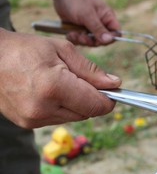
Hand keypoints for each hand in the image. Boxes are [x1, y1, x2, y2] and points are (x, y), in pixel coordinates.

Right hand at [0, 28, 121, 128]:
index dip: (109, 100)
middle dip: (92, 99)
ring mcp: (33, 119)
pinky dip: (61, 108)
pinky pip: (57, 119)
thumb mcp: (62, 51)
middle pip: (87, 113)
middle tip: (83, 81)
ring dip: (76, 104)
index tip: (112, 91)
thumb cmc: (25, 49)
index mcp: (55, 87)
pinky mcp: (26, 124)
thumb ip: (91, 71)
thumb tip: (114, 84)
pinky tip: (50, 92)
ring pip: (73, 118)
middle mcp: (44, 108)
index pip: (96, 105)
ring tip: (61, 83)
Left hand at [52, 0, 119, 45]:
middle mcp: (101, 23)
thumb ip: (98, 28)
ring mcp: (91, 28)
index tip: (98, 40)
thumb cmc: (76, 0)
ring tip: (72, 34)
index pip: (116, 32)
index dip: (110, 38)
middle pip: (103, 40)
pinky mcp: (81, 31)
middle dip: (91, 41)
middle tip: (81, 37)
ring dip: (81, 40)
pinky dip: (75, 39)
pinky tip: (69, 33)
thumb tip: (109, 40)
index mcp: (107, 17)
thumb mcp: (87, 14)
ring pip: (91, 42)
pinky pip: (81, 41)